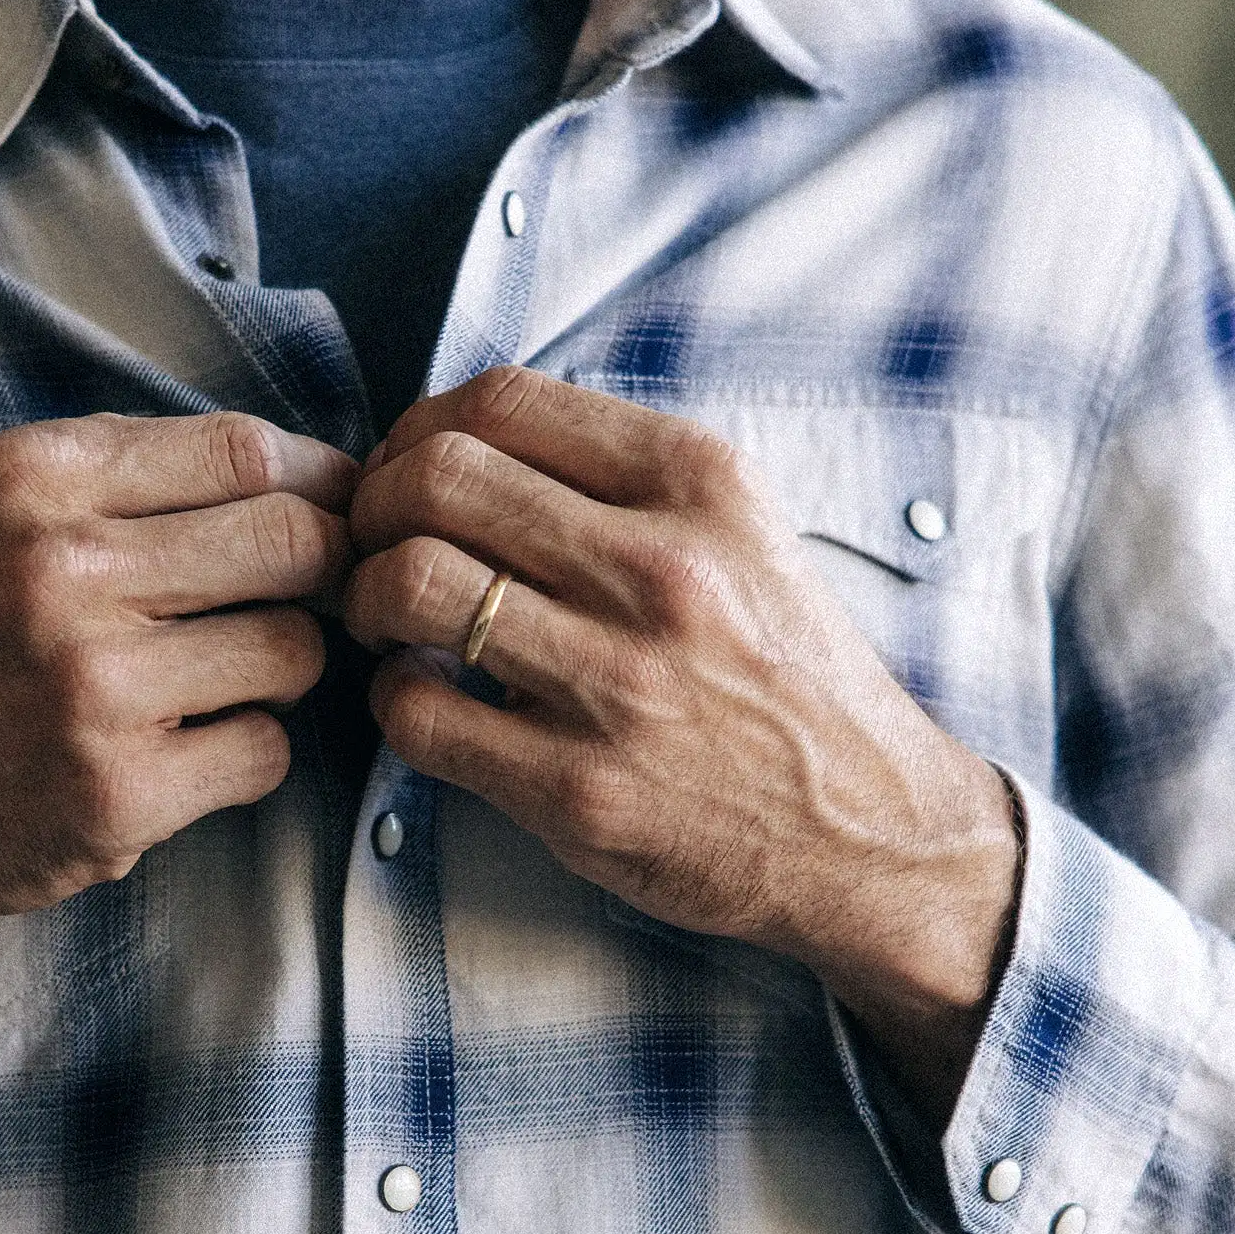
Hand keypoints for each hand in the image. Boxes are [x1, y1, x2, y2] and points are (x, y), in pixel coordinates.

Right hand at [0, 411, 355, 1030]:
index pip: (246, 450)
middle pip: (293, 541)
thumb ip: (138, 480)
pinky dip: (247, 754)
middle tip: (299, 601)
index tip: (331, 514)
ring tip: (219, 682)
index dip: (317, 484)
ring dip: (281, 670)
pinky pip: (267, 751)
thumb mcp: (4, 518)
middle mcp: (62, 571)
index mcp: (38, 482)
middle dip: (323, 572)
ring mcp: (92, 687)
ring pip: (295, 650)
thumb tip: (315, 475)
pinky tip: (184, 752)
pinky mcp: (119, 792)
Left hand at [344, 368, 1020, 1122]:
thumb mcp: (742, 534)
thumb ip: (622, 478)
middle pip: (436, 479)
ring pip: (411, 583)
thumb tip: (467, 443)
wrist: (872, 832)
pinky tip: (418, 698)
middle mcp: (662, 571)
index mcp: (700, 486)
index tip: (406, 472)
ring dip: (362, 597)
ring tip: (380, 621)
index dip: (418, 428)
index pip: (502, 401)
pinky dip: (389, 697)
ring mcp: (620, 684)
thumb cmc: (785, 675)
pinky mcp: (579, 788)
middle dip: (370, 506)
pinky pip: (418, 712)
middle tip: (369, 545)